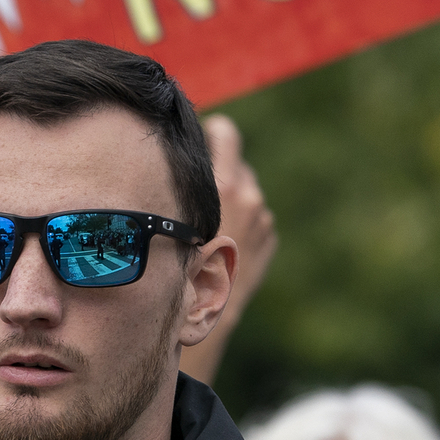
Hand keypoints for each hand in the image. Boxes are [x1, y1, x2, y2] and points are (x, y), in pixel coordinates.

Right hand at [179, 114, 274, 384]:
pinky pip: (254, 215)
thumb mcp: (172, 217)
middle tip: (198, 181)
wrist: (210, 307)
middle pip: (236, 162)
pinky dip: (240, 219)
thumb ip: (178, 186)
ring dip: (230, 196)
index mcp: (225, 185)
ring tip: (205, 216)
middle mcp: (249, 196)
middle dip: (220, 168)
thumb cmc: (180, 263)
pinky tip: (220, 236)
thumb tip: (170, 157)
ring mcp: (263, 217)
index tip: (204, 133)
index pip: (226, 134)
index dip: (214, 132)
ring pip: (246, 190)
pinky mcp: (269, 235)